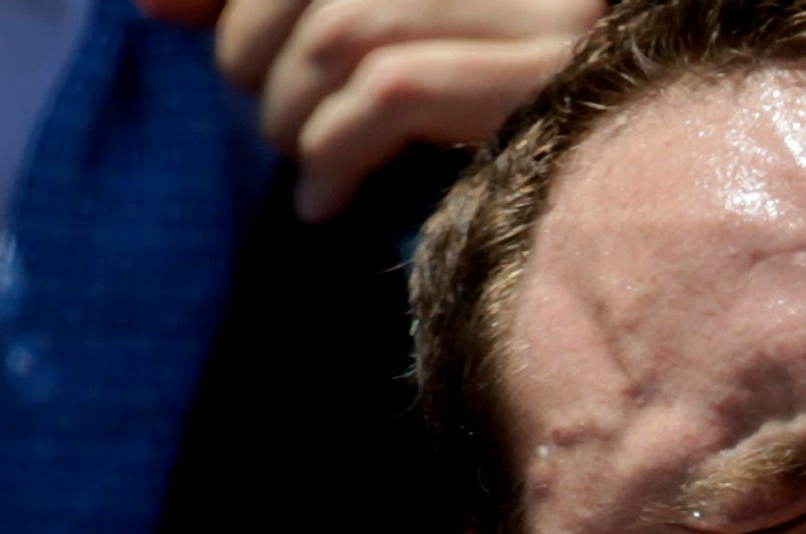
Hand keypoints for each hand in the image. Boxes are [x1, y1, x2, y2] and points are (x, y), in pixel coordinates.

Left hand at [138, 0, 602, 220]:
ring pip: (345, 31)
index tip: (163, 17)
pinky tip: (325, 201)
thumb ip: (282, 16)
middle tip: (268, 115)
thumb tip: (155, 5)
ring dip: (293, 111)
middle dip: (254, 50)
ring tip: (302, 159)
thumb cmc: (499, 136)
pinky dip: (333, 151)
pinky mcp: (548, 82)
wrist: (650, 239)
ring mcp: (540, 13)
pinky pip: (393, 91)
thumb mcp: (388, 50)